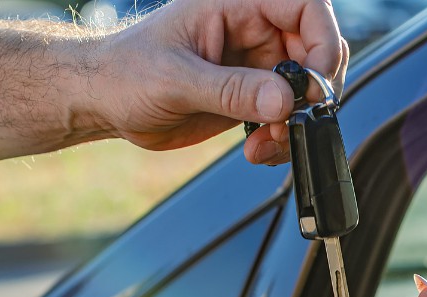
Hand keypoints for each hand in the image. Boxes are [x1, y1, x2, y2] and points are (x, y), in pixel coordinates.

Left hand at [90, 0, 347, 164]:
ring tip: (267, 144)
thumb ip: (232, 89)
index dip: (323, 41)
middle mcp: (253, 32)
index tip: (314, 83)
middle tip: (293, 123)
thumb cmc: (125, 72)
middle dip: (312, 94)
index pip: (306, 8)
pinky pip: (286, 118)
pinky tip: (257, 151)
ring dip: (297, 125)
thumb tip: (284, 100)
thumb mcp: (176, 79)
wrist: (103, 102)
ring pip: (304, 92)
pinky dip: (283, 139)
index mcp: (237, 6)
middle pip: (315, 53)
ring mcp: (254, 67)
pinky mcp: (249, 100)